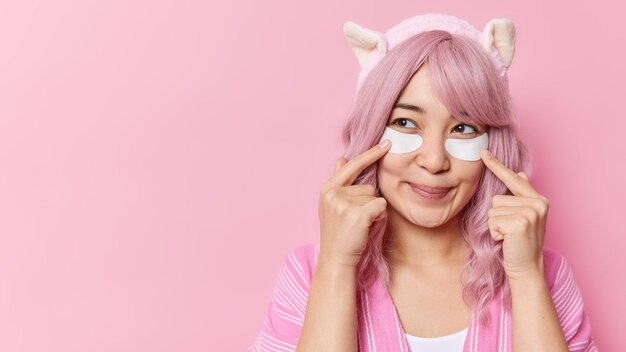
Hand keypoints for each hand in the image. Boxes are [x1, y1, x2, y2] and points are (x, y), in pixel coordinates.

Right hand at [318, 139, 391, 267]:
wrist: (336, 258)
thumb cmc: (338, 233)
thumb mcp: (333, 204)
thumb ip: (339, 181)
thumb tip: (341, 158)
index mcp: (327, 188)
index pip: (351, 165)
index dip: (369, 154)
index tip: (385, 144)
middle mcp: (333, 193)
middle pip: (366, 186)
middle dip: (367, 202)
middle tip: (355, 220)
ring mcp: (344, 203)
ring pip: (374, 197)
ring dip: (373, 211)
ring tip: (359, 225)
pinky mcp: (357, 214)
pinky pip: (380, 207)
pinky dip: (378, 218)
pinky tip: (366, 228)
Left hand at [480, 149, 548, 279]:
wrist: (526, 268)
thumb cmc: (521, 243)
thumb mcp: (523, 217)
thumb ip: (521, 195)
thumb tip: (520, 173)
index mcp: (538, 199)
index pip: (513, 179)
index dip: (497, 165)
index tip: (483, 151)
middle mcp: (537, 203)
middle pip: (497, 199)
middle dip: (497, 216)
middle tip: (511, 232)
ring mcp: (530, 212)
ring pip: (493, 210)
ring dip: (496, 225)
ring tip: (509, 236)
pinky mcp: (519, 223)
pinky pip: (493, 222)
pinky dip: (495, 233)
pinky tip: (507, 241)